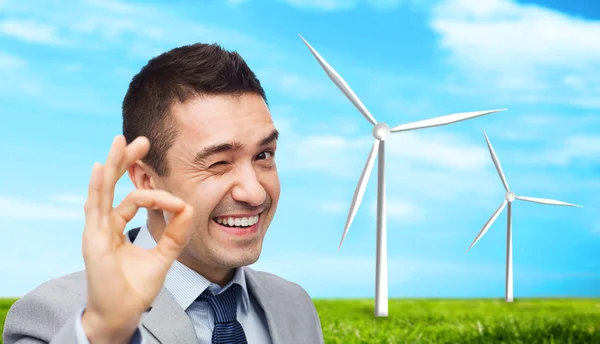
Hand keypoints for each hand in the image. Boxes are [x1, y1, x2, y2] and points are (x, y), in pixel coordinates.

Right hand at [80, 135, 193, 342]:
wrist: (124, 313)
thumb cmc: (137, 287)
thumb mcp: (164, 255)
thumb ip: (176, 234)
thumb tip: (189, 208)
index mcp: (117, 227)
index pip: (134, 199)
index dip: (159, 196)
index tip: (180, 204)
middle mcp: (104, 224)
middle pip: (113, 185)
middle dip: (126, 161)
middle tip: (142, 141)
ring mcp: (96, 230)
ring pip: (103, 189)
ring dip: (113, 164)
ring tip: (122, 141)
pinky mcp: (94, 239)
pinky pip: (96, 208)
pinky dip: (98, 186)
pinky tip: (103, 167)